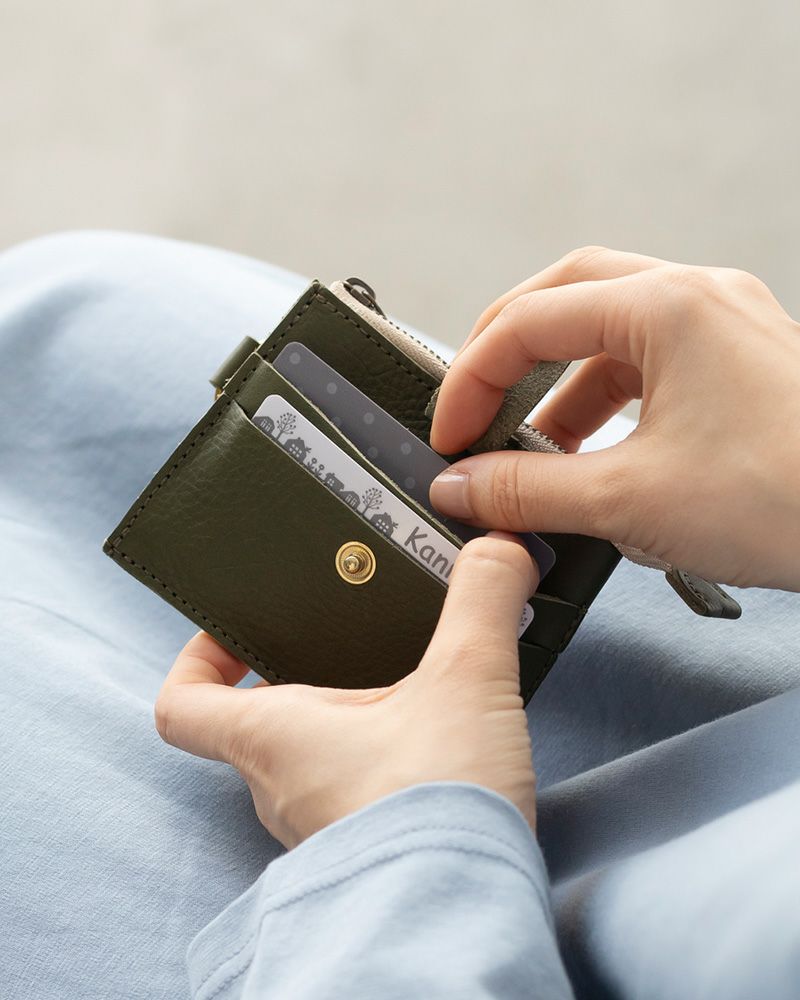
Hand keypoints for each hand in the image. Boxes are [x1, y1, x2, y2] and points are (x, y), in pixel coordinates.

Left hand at [155, 533, 537, 848]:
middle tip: (356, 639)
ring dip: (351, 717)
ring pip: (311, 756)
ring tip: (412, 683)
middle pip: (259, 719)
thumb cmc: (435, 805)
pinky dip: (380, 758)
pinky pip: (352, 789)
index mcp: (272, 739)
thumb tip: (497, 546)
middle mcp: (281, 787)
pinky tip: (438, 740)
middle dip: (305, 674)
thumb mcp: (464, 680)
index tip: (234, 628)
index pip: (183, 705)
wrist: (465, 916)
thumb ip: (481, 602)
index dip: (197, 657)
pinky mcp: (365, 845)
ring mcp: (319, 824)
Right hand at [429, 247, 799, 590]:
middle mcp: (698, 297)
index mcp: (667, 307)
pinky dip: (606, 399)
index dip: (471, 380)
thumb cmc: (790, 498)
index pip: (528, 320)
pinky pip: (652, 361)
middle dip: (508, 351)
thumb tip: (462, 485)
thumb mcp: (629, 499)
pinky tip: (593, 451)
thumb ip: (528, 488)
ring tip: (532, 449)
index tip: (449, 436)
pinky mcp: (743, 363)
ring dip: (559, 384)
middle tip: (473, 403)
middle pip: (567, 294)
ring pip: (611, 328)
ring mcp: (726, 325)